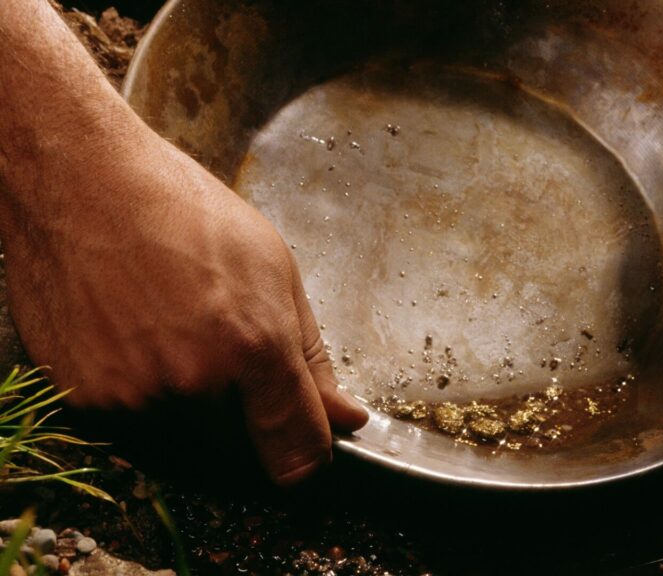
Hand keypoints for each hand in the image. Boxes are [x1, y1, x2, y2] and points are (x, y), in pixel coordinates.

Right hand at [0, 127, 367, 485]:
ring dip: (191, 412)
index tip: (305, 458)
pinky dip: (143, 400)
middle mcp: (193, 379)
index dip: (306, 458)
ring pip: (183, 443)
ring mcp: (133, 394)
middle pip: (238, 450)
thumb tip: (344, 418)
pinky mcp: (84, 400)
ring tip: (176, 334)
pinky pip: (131, 429)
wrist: (83, 185)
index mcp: (252, 343)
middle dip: (244, 421)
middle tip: (223, 354)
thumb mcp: (276, 273)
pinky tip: (139, 340)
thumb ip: (312, 360)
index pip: (295, 447)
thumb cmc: (182, 212)